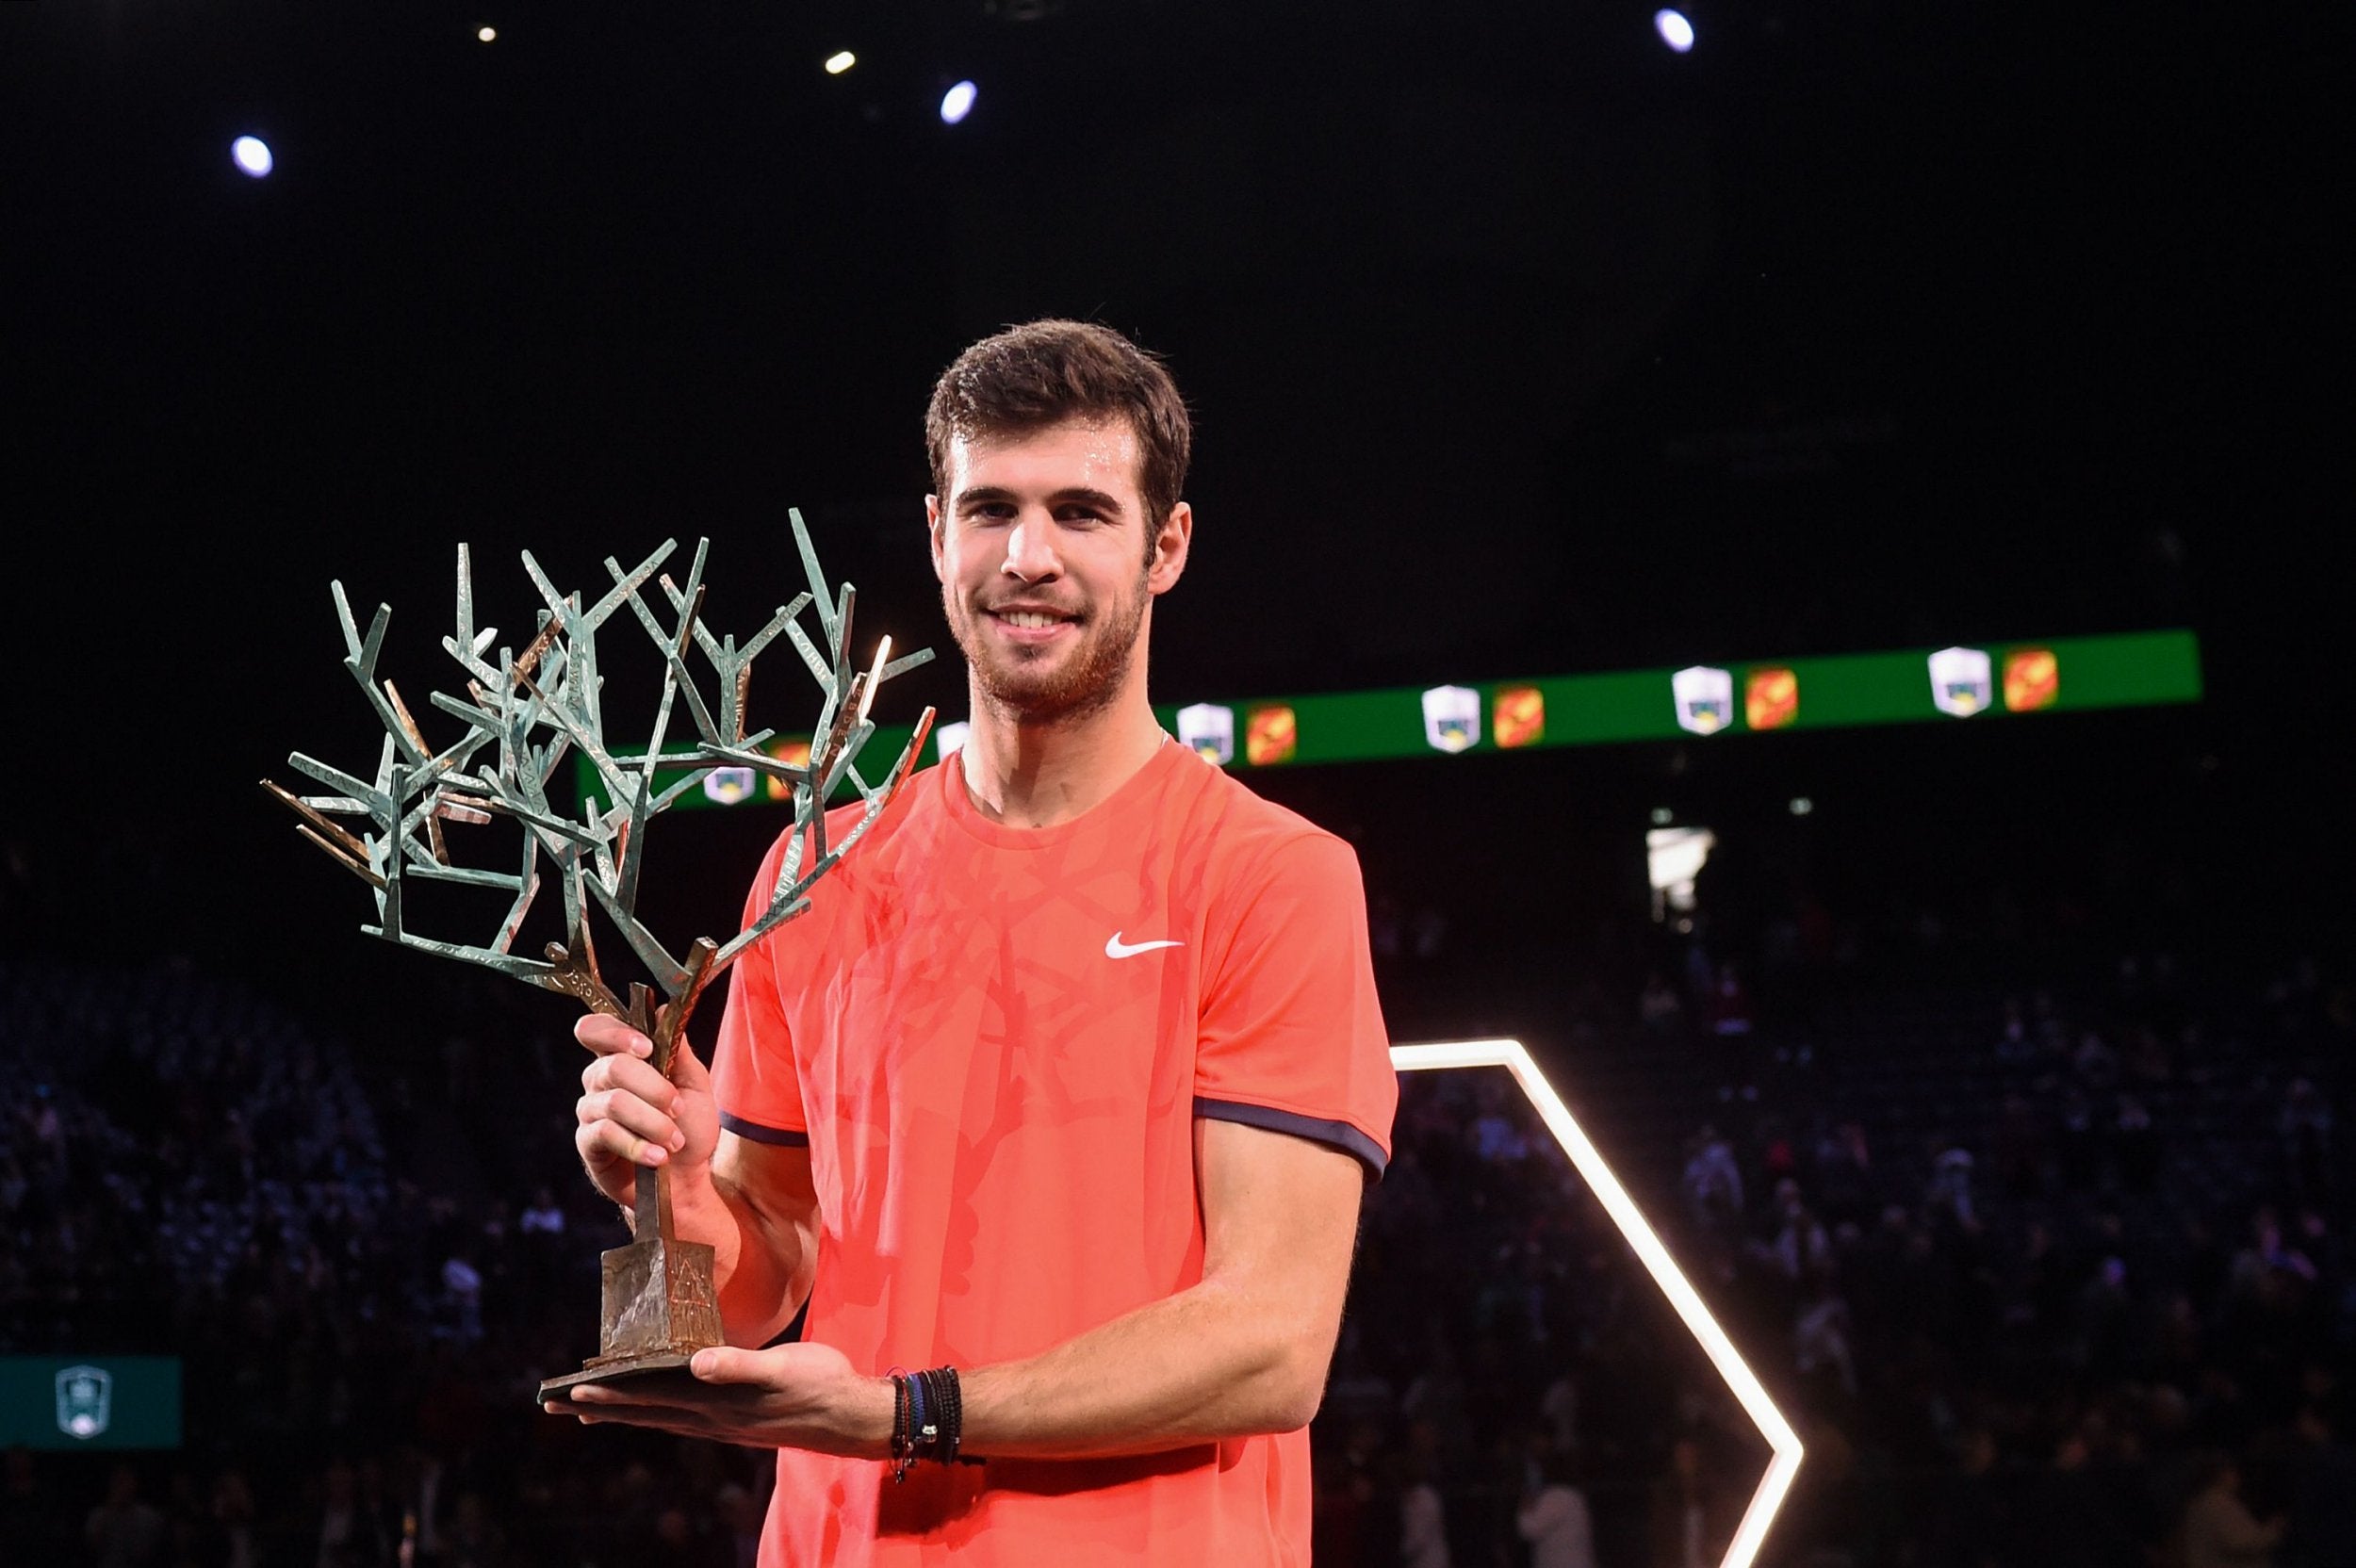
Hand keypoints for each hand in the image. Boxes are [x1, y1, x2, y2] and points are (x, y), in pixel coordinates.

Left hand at [543, 1342, 894, 1457]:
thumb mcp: (784, 1369)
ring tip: (588, 1411)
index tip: (570, 1391)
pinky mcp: (735, 1420)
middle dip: (600, 1406)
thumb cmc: (821, 1384)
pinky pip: (681, 1418)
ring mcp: (722, 1422)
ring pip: (659, 1418)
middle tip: (554, 1405)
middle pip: (645, 1411)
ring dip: (621, 1413)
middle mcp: (711, 1416)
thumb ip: (741, 1365)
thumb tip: (698, 1363)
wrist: (852, 1415)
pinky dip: (654, 1414)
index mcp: (716, 1401)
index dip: (611, 1393)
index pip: (651, 1396)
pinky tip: (652, 1410)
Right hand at [573, 1012, 720, 1208]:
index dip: (615, 1033)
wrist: (686, 1178)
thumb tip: (664, 1009)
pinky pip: (605, 1134)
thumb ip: (679, 1051)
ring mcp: (591, 1111)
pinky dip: (637, 1145)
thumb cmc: (689, 1128)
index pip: (596, 1030)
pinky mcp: (588, 1143)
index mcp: (623, 1058)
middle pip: (613, 1066)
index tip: (647, 1048)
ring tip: (674, 1141)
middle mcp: (600, 1080)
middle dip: (654, 1088)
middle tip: (678, 1108)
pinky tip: (657, 1157)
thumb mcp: (696, 1086)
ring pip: (615, 1102)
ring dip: (653, 1122)